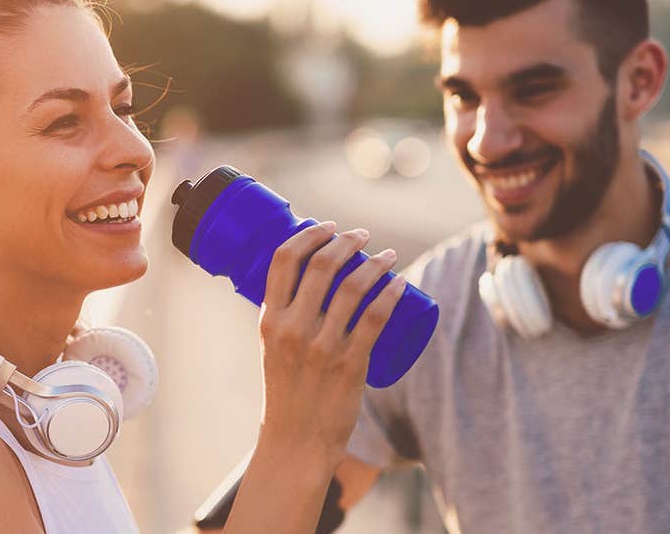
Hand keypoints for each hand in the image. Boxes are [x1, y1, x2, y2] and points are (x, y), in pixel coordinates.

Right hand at [255, 221, 406, 469]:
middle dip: (347, 241)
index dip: (309, 235)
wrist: (295, 442)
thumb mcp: (273, 349)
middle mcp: (292, 329)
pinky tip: (400, 282)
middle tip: (362, 236)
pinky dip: (391, 294)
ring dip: (375, 263)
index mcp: (268, 320)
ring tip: (387, 255)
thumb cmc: (287, 394)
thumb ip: (286, 320)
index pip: (284, 260)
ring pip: (353, 288)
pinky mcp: (349, 365)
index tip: (327, 227)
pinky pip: (375, 319)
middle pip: (322, 266)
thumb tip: (312, 288)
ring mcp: (321, 347)